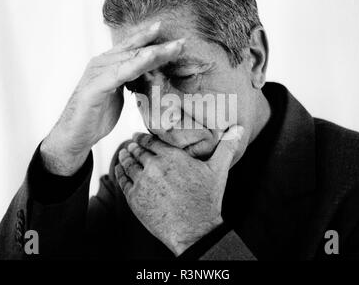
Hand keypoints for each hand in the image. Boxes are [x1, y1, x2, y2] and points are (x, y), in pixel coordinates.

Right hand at [40, 21, 185, 174]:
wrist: (75, 137)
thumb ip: (131, 81)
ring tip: (174, 48)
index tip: (176, 38)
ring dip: (154, 53)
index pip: (134, 48)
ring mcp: (97, 73)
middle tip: (183, 42)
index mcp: (108, 64)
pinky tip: (150, 58)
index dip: (153, 40)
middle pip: (135, 50)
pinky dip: (135, 65)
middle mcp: (101, 63)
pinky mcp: (94, 87)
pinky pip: (119, 74)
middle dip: (160, 46)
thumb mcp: (119, 95)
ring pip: (130, 59)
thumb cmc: (96, 116)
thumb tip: (151, 75)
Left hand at [115, 125, 243, 255]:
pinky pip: (122, 181)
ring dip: (124, 157)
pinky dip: (119, 173)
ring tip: (123, 153)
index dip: (144, 137)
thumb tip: (239, 128)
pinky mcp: (134, 198)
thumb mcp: (218, 170)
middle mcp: (154, 166)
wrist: (194, 229)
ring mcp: (142, 182)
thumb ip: (227, 147)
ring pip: (128, 164)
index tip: (140, 136)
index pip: (151, 140)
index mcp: (172, 156)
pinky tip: (119, 170)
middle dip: (133, 146)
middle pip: (137, 150)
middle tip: (131, 144)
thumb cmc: (206, 199)